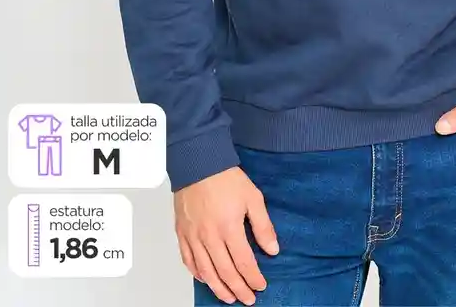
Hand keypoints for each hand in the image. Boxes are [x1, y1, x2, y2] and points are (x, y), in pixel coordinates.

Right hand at [174, 166, 279, 305]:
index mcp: (229, 228)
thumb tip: (272, 249)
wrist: (199, 163)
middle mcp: (209, 236)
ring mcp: (194, 237)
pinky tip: (206, 279)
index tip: (260, 285)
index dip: (253, 278)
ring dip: (219, 288)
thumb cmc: (225, 178)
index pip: (244, 262)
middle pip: (225, 272)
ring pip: (206, 272)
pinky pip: (188, 261)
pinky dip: (198, 274)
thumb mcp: (253, 197)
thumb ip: (263, 226)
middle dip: (239, 289)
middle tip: (248, 298)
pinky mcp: (182, 234)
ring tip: (229, 297)